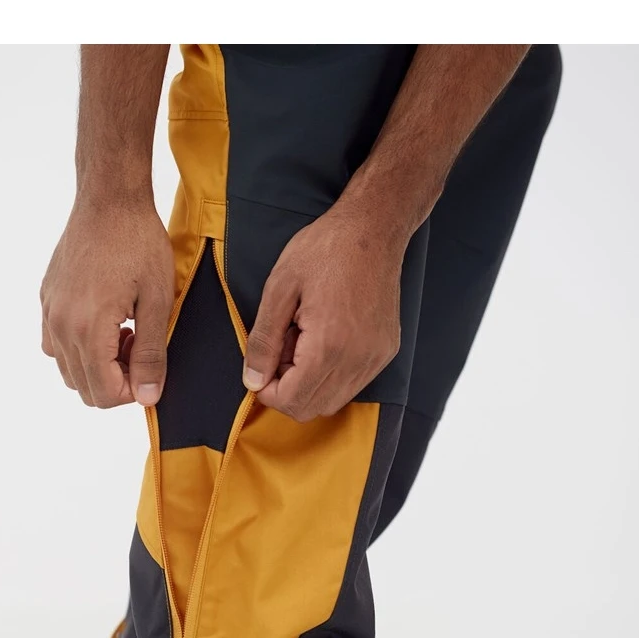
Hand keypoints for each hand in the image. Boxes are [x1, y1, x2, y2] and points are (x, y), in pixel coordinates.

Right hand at [40, 198, 173, 407]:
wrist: (110, 201)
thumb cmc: (138, 244)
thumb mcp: (156, 301)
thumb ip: (151, 354)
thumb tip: (148, 397)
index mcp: (88, 329)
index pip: (104, 394)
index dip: (133, 391)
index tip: (151, 367)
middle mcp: (60, 325)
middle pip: (84, 387)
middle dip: (117, 381)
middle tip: (140, 347)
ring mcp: (49, 312)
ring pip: (68, 370)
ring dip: (98, 365)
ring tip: (124, 333)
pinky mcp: (47, 299)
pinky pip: (54, 344)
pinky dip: (79, 347)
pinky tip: (104, 322)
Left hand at [243, 206, 405, 420]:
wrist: (372, 229)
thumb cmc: (324, 250)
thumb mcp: (279, 290)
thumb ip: (263, 341)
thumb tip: (252, 380)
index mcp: (328, 346)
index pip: (291, 401)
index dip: (267, 391)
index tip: (262, 363)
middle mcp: (357, 360)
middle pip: (311, 408)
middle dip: (287, 388)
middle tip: (283, 347)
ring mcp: (375, 358)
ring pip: (333, 401)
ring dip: (309, 382)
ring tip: (303, 340)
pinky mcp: (386, 352)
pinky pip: (352, 384)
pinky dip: (331, 374)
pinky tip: (325, 338)